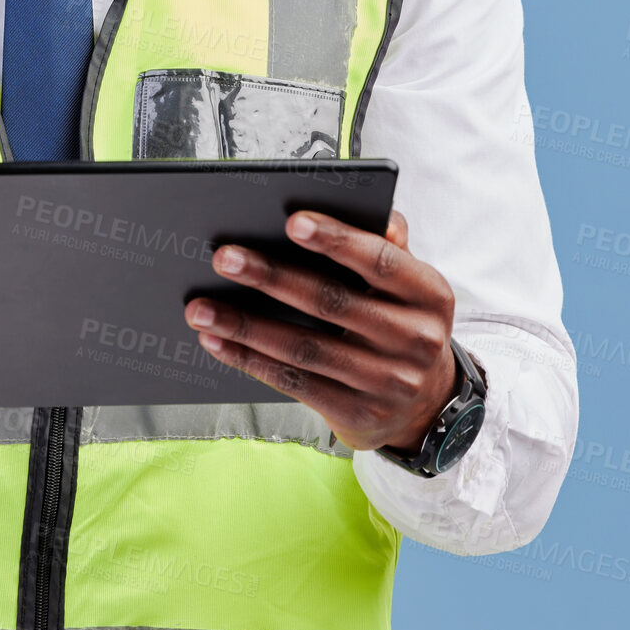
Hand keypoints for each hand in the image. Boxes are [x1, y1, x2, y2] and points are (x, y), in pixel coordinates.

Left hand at [183, 210, 457, 453]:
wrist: (426, 407)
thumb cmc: (402, 322)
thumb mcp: (411, 283)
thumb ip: (389, 245)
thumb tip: (376, 214)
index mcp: (429, 295)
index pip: (380, 261)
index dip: (336, 240)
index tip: (290, 220)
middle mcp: (415, 340)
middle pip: (330, 303)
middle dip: (271, 277)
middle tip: (223, 257)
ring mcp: (387, 383)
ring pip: (305, 349)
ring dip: (245, 326)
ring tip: (200, 307)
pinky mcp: (358, 416)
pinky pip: (295, 383)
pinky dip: (250, 361)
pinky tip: (216, 342)